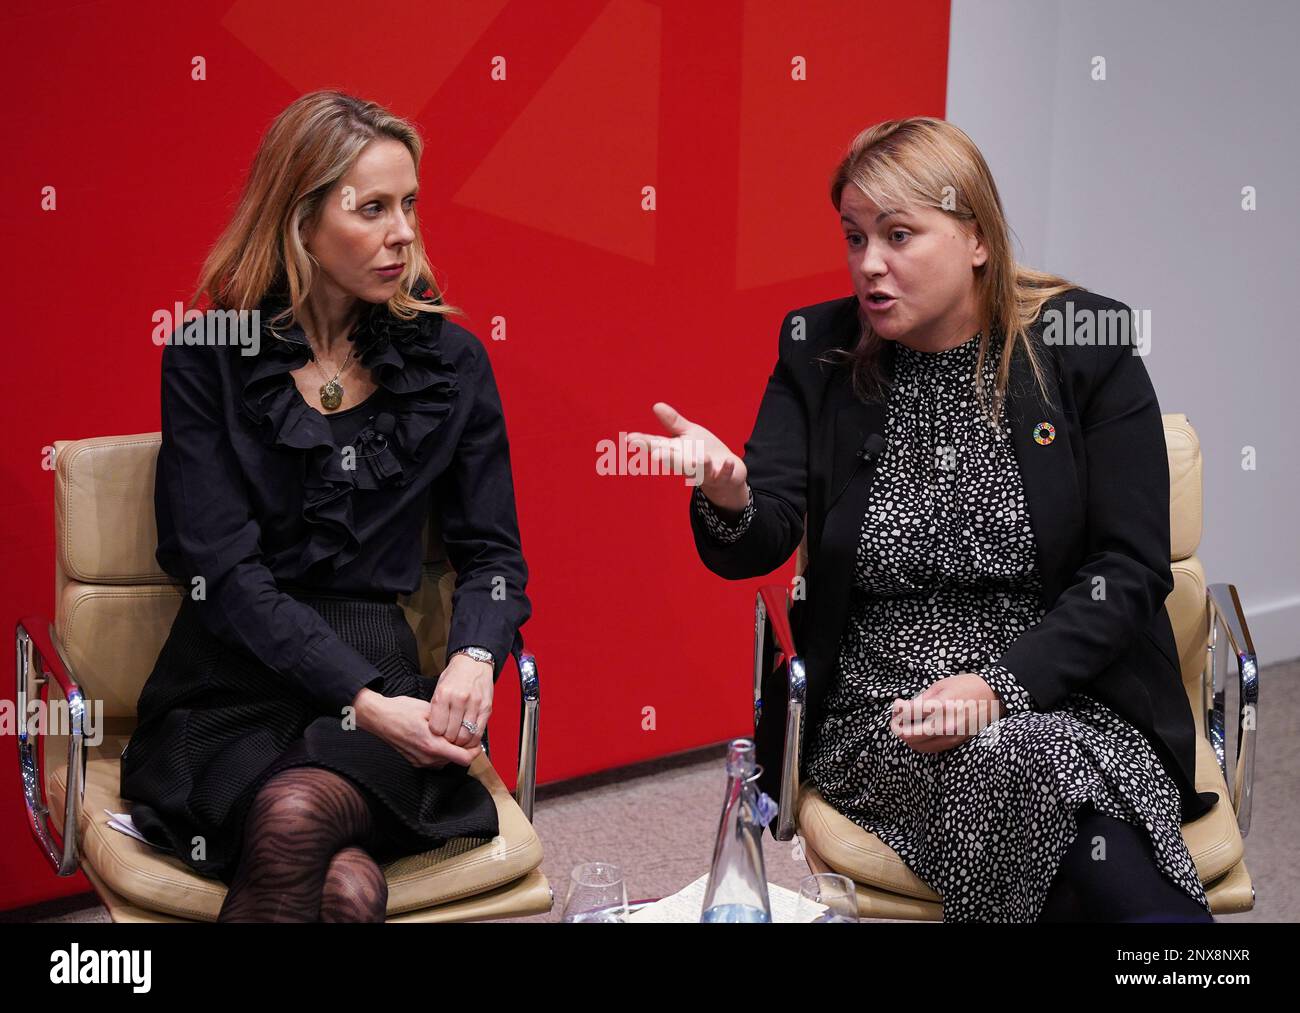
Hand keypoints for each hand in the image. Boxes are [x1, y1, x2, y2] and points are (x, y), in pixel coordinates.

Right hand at [355, 692, 480, 768]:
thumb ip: (447, 721)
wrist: (378, 717)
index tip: (476, 742)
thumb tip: (463, 725)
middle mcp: (426, 758)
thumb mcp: (428, 710)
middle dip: (461, 748)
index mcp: (432, 745)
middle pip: (455, 760)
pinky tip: (436, 738)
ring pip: (445, 761)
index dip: (474, 751)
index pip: (463, 758)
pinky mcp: (414, 762)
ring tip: (448, 734)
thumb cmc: (401, 710)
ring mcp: (419, 762)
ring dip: (450, 750)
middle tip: (463, 733)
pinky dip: (439, 752)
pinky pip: (434, 761)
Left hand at [429, 652, 493, 748]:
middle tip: (446, 740)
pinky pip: (479, 732)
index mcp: (444, 694)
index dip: (435, 735)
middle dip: (448, 741)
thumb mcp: (439, 689)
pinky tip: (468, 738)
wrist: (474, 663)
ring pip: (466, 736)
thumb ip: (437, 709)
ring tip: (457, 740)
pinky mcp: (486, 708)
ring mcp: (475, 704)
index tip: (437, 734)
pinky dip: (472, 740)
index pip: (437, 728)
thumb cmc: (455, 676)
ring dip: (460, 742)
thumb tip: (435, 732)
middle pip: (451, 734)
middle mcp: (460, 699)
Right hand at [625, 402, 749, 511]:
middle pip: (675, 461)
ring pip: (700, 470)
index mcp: (677, 452)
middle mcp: (687, 464)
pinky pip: (723, 474)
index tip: (630, 439)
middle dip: (667, 458)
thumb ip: (672, 423)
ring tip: (700, 459)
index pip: (658, 446)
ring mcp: (704, 472)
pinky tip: (727, 462)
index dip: (644, 443)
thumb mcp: (688, 434)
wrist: (727, 474)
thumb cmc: (703, 451)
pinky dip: (725, 469)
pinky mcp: (721, 476)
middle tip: (657, 454)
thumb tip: (656, 405)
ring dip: (699, 465)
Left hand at [890, 673, 1002, 752]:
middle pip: (908, 736)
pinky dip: (921, 741)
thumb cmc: (966, 686)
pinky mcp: (955, 743)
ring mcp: (950, 737)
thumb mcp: (940, 685)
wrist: (994, 696)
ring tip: (909, 724)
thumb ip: (921, 699)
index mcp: (939, 707)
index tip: (898, 704)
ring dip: (908, 736)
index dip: (896, 709)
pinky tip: (922, 730)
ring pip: (917, 746)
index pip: (907, 714)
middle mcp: (944, 726)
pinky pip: (931, 748)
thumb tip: (904, 709)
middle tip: (897, 718)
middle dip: (898, 727)